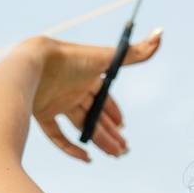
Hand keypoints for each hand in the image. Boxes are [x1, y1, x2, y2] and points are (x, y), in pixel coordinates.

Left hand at [22, 29, 161, 161]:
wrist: (32, 65)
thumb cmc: (70, 58)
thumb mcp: (106, 58)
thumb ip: (135, 52)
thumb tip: (160, 33)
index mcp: (86, 78)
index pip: (103, 98)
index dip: (114, 112)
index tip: (124, 126)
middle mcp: (71, 91)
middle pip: (94, 115)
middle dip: (111, 132)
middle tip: (123, 149)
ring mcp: (55, 102)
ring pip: (80, 127)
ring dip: (99, 141)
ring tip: (115, 155)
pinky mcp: (40, 114)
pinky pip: (57, 136)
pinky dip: (71, 148)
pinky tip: (87, 158)